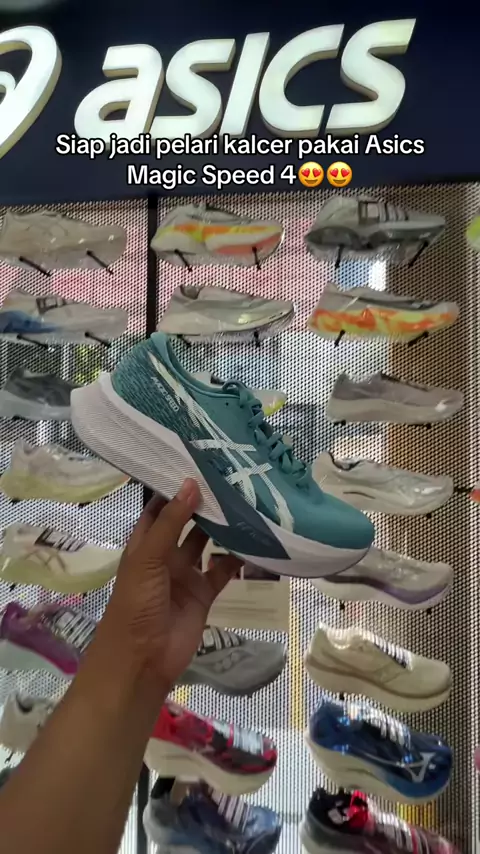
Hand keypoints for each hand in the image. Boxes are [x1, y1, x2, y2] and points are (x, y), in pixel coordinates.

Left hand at [99, 479, 240, 689]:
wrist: (143, 659)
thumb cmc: (136, 603)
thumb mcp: (148, 558)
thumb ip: (171, 522)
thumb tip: (191, 483)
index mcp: (144, 543)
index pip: (159, 508)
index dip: (174, 488)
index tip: (198, 462)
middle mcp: (164, 555)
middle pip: (186, 523)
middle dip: (204, 505)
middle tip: (232, 478)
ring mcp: (185, 574)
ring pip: (206, 544)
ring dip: (222, 528)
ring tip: (246, 502)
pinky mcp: (204, 594)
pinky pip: (222, 570)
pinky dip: (237, 559)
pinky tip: (255, 541)